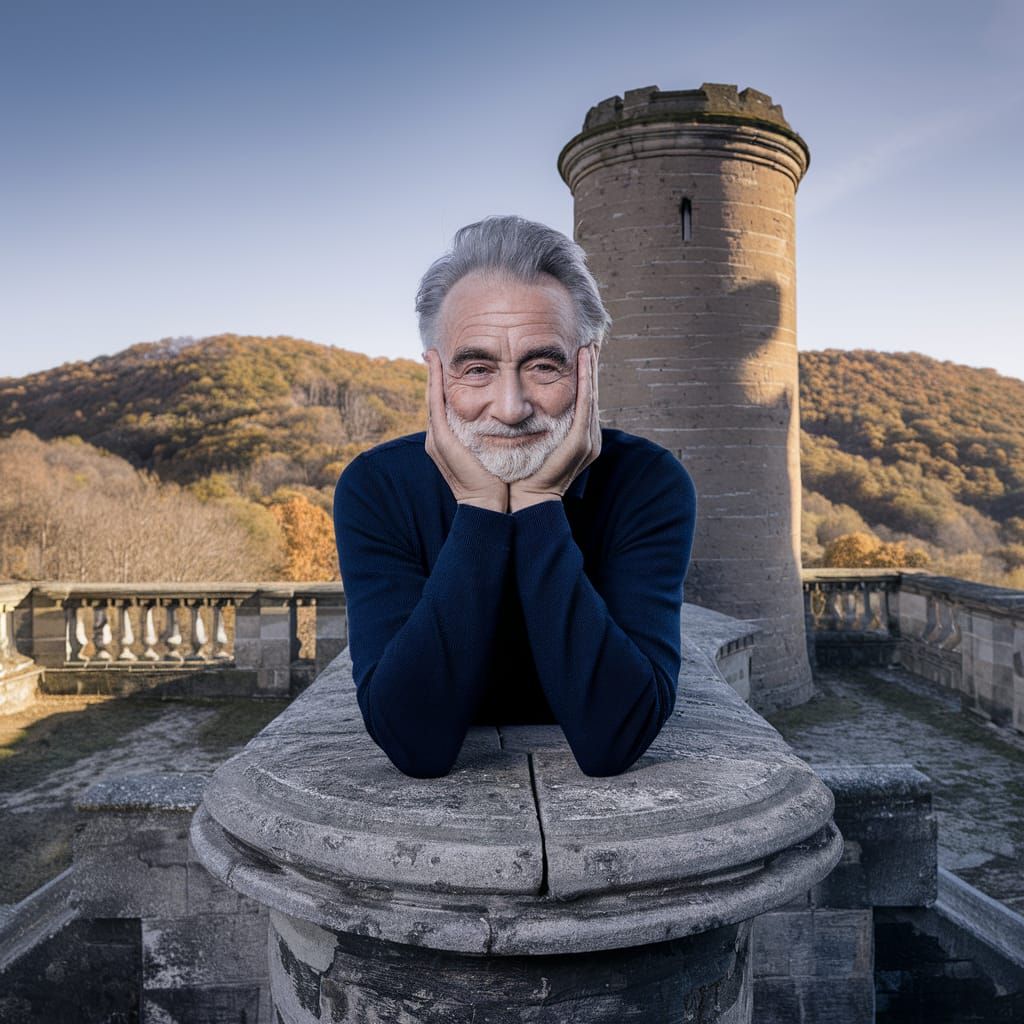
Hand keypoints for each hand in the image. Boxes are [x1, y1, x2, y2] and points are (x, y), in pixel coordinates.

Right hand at [423, 348, 508, 512]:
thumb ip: (494, 436)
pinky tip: (435, 364)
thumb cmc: (497, 482)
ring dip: (431, 374)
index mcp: (449, 441)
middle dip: (433, 375)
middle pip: (434, 399)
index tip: (445, 364)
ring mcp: (436, 438)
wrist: (489, 506)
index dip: (443, 385)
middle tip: (432, 351)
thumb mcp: (493, 452)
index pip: (444, 406)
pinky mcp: (440, 439)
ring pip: (431, 398)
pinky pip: (435, 404)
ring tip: (432, 353)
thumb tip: (512, 420)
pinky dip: (434, 383)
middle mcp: (438, 437)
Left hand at [509, 344, 600, 511]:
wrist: (524, 500)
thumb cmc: (520, 473)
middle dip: (591, 367)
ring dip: (591, 368)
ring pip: (591, 395)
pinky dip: (585, 381)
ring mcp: (586, 439)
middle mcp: (587, 437)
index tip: (578, 352)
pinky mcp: (581, 441)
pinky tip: (584, 361)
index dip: (582, 375)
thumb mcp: (528, 441)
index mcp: (575, 437)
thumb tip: (518, 405)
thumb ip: (531, 423)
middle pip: (591, 393)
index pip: (581, 399)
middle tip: (590, 340)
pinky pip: (585, 405)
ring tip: (589, 345)